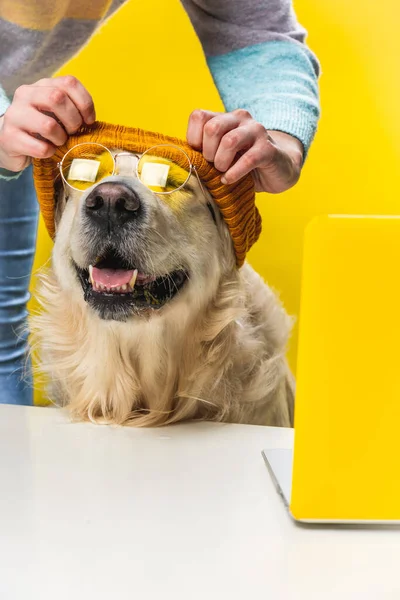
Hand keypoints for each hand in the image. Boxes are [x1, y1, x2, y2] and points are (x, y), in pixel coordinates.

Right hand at [0, 76, 94, 171]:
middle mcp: (25, 95)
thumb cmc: (39, 128)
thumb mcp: (56, 113)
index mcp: (41, 86)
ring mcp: (15, 115)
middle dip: (73, 120)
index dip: (85, 103)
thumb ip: (71, 109)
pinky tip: (46, 151)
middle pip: (58, 98)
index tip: (89, 121)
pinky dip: (49, 153)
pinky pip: (40, 148)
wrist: (10, 142)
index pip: (69, 83)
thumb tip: (90, 121)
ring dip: (61, 139)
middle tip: (72, 132)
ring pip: (49, 125)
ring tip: (58, 142)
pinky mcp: (9, 137)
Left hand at [186, 109, 303, 193]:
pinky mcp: (268, 149)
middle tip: (212, 165)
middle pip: (213, 127)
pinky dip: (234, 173)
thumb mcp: (219, 155)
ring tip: (222, 172)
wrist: (278, 169)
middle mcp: (240, 119)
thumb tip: (181, 160)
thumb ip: (203, 151)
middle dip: (208, 152)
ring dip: (221, 162)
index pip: (199, 116)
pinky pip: (248, 159)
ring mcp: (256, 131)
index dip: (194, 139)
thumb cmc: (242, 164)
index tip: (200, 156)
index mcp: (224, 118)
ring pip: (230, 141)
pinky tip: (229, 180)